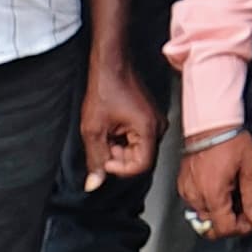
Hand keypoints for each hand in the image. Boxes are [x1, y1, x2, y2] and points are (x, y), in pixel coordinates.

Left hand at [81, 58, 160, 189]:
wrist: (111, 67)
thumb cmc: (105, 90)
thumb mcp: (94, 130)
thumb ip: (96, 159)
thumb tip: (94, 184)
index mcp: (149, 130)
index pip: (141, 166)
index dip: (120, 169)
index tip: (105, 159)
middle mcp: (158, 127)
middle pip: (140, 159)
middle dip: (118, 157)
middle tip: (102, 142)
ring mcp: (155, 123)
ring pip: (138, 150)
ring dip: (119, 148)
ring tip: (106, 132)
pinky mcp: (149, 119)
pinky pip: (138, 140)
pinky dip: (123, 140)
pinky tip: (112, 128)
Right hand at [179, 131, 251, 241]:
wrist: (210, 122)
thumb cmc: (231, 140)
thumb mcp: (250, 168)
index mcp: (213, 193)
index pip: (224, 229)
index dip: (242, 228)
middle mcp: (196, 196)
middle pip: (212, 227)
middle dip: (231, 223)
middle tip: (245, 209)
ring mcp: (187, 191)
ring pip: (203, 217)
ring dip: (220, 214)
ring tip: (234, 195)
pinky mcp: (183, 186)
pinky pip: (195, 205)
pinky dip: (209, 203)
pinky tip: (221, 189)